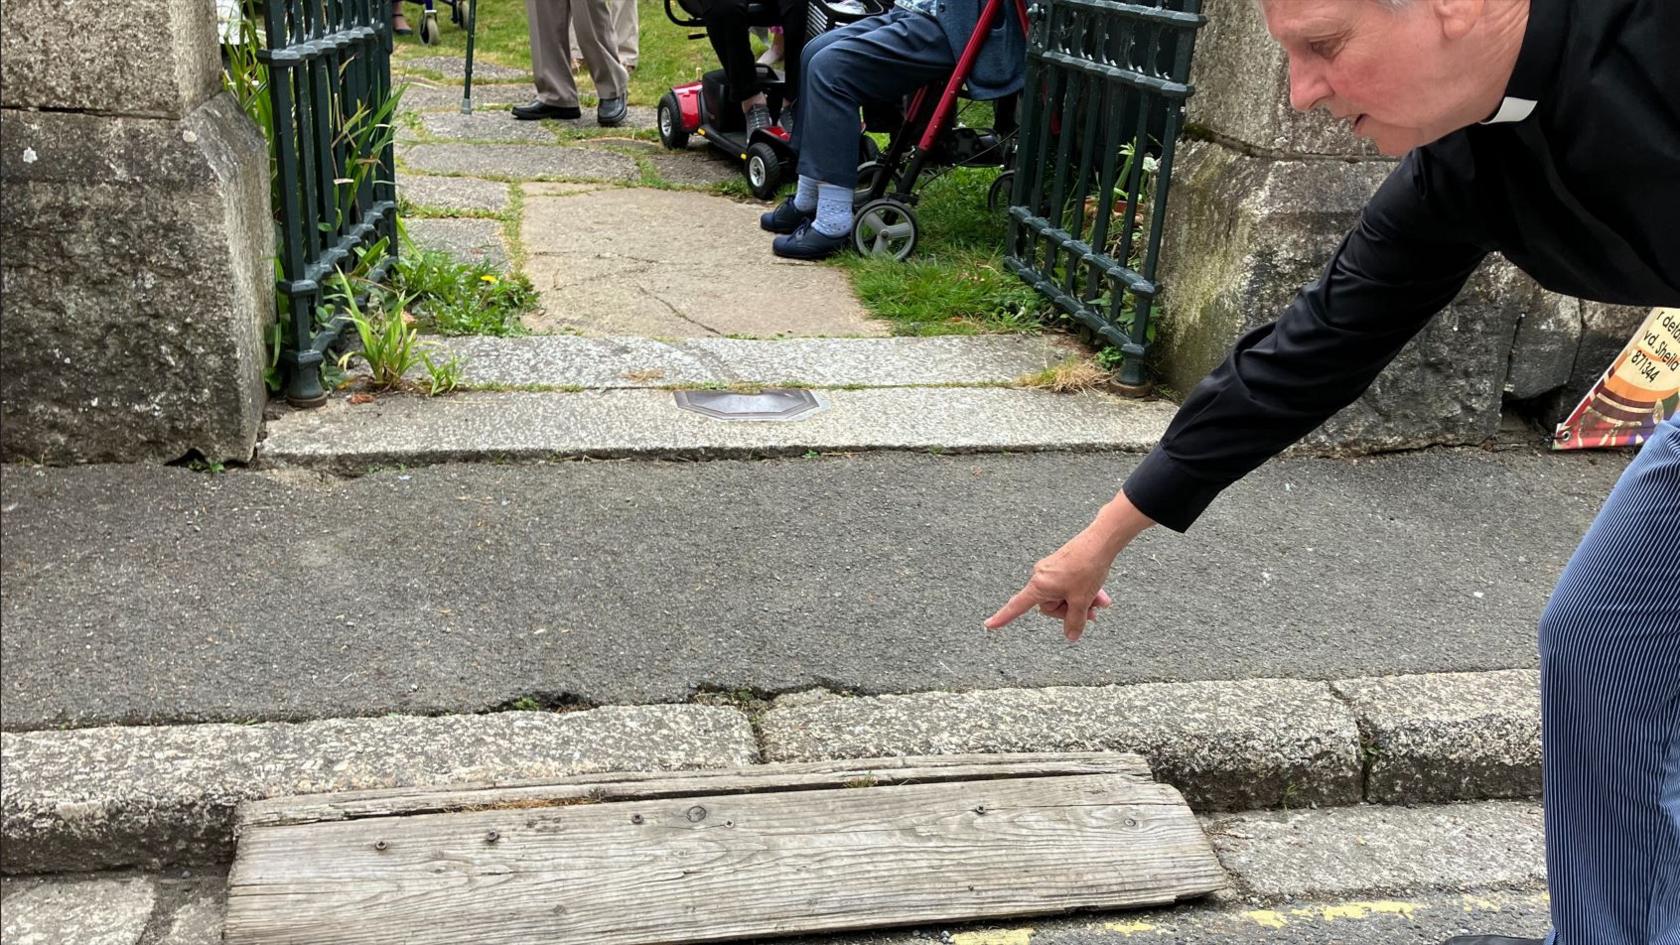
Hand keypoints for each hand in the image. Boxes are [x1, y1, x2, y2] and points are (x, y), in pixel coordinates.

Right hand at [984, 492, 1154, 641]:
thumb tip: (1071, 636)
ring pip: (1063, 596)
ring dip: (1081, 602)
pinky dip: (1082, 591)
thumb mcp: (1082, 600)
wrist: (1100, 542)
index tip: (988, 625)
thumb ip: (1075, 621)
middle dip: (1072, 610)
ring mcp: (1050, 571)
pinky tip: (1099, 593)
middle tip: (1093, 611)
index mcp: (1039, 586)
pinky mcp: (1060, 566)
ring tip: (1101, 601)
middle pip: (1050, 606)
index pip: (1018, 606)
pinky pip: (1067, 585)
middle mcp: (1040, 577)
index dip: (1003, 617)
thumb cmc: (1087, 568)